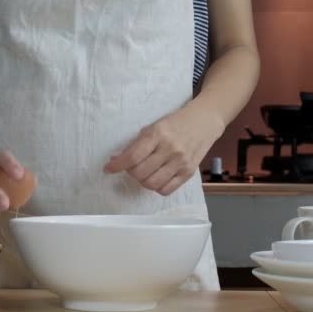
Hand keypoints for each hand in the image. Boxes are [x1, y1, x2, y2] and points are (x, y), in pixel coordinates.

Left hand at [104, 105, 223, 195]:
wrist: (204, 121)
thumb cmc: (176, 122)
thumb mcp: (154, 126)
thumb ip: (136, 144)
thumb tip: (116, 160)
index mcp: (158, 134)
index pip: (133, 157)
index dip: (117, 165)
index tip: (108, 168)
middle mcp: (170, 149)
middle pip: (140, 173)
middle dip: (130, 172)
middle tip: (132, 166)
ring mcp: (181, 162)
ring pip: (152, 184)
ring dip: (142, 181)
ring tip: (144, 172)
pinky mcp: (189, 172)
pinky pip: (166, 190)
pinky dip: (156, 187)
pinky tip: (156, 177)